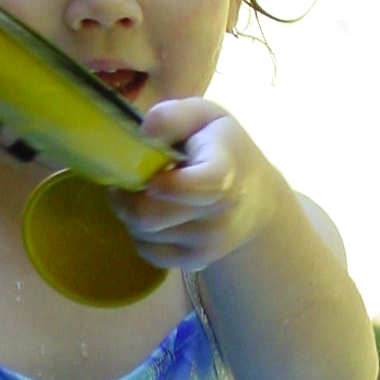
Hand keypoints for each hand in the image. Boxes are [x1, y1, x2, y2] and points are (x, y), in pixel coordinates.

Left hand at [109, 99, 278, 273]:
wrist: (255, 201)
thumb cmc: (225, 151)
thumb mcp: (207, 119)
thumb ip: (175, 117)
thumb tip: (145, 130)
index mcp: (224, 176)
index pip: (192, 188)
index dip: (162, 184)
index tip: (151, 173)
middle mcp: (218, 217)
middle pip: (149, 217)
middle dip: (126, 199)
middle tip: (124, 182)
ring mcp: (206, 245)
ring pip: (142, 235)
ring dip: (131, 215)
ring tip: (145, 195)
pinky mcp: (193, 263)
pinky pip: (147, 252)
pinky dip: (140, 234)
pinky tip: (153, 215)